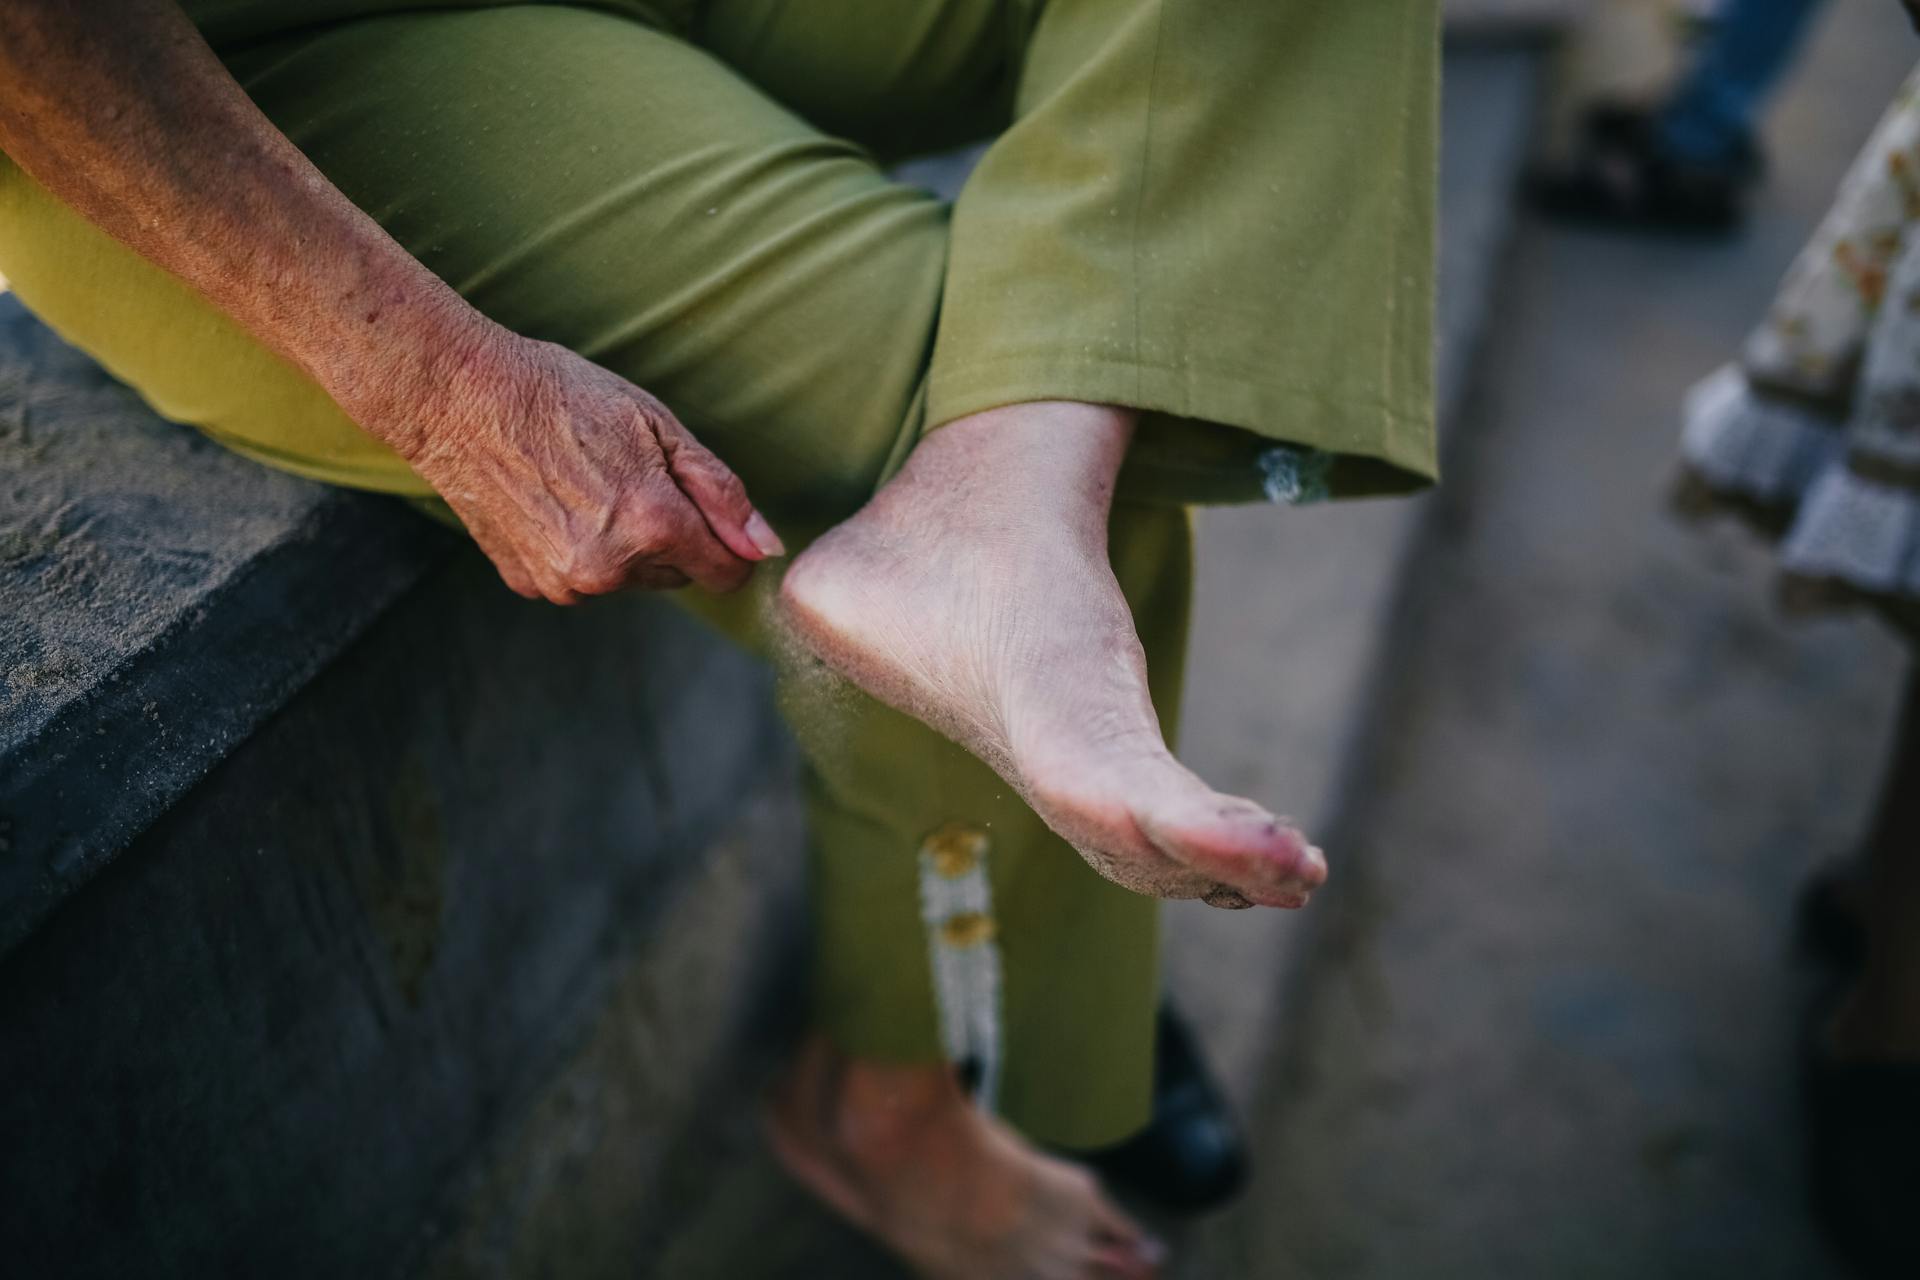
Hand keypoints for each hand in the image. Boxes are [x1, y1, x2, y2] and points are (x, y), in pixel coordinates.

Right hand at [398, 325, 783, 603]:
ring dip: (625, 544)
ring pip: (628, 578)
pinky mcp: (531, 585)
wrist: (460, 398)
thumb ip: (721, 492)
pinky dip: (580, 549)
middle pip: (677, 575)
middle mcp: (610, 569)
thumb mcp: (659, 425)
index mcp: (653, 525)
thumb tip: (764, 547)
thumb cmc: (564, 396)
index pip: (726, 574)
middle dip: (670, 535)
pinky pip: (582, 578)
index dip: (727, 544)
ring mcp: (566, 583)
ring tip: (586, 482)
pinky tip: (554, 500)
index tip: (706, 512)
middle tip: (628, 474)